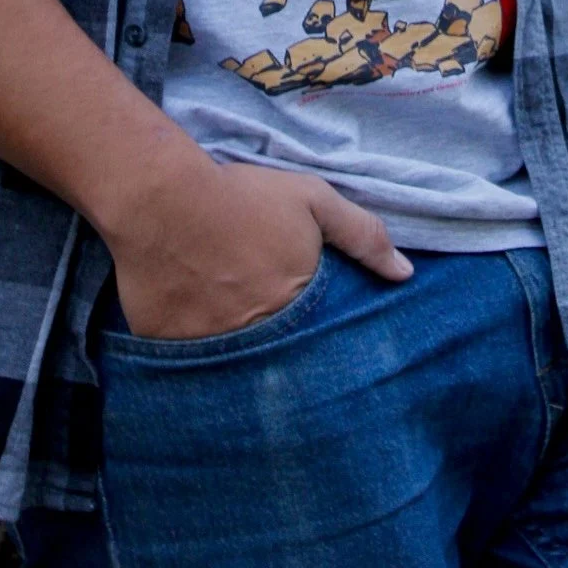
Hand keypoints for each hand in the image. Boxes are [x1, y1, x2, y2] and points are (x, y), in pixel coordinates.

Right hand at [103, 150, 411, 341]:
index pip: (319, 347)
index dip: (317, 342)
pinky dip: (195, 356)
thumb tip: (406, 275)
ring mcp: (210, 352)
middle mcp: (256, 340)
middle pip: (277, 364)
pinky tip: (194, 341)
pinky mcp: (168, 352)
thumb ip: (363, 235)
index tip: (312, 335)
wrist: (162, 200)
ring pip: (233, 369)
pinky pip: (187, 366)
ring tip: (234, 339)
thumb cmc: (241, 198)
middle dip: (281, 359)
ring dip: (239, 360)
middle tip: (273, 341)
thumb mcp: (312, 200)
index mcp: (294, 310)